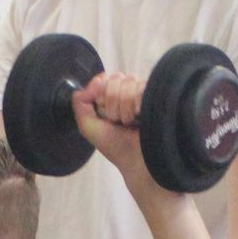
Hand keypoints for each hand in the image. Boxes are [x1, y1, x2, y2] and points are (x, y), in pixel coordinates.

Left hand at [71, 72, 155, 187]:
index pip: (103, 78)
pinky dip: (138, 105)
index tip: (103, 113)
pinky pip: (143, 87)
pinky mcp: (156, 95)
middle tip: (118, 121)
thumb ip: (81, 102)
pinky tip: (141, 117)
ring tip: (130, 122)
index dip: (101, 95)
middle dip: (112, 103)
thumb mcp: (88, 126)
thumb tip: (96, 80)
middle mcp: (127, 91)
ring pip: (129, 82)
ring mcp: (142, 93)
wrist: (137, 160)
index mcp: (110, 96)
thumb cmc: (115, 146)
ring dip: (125, 107)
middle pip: (115, 79)